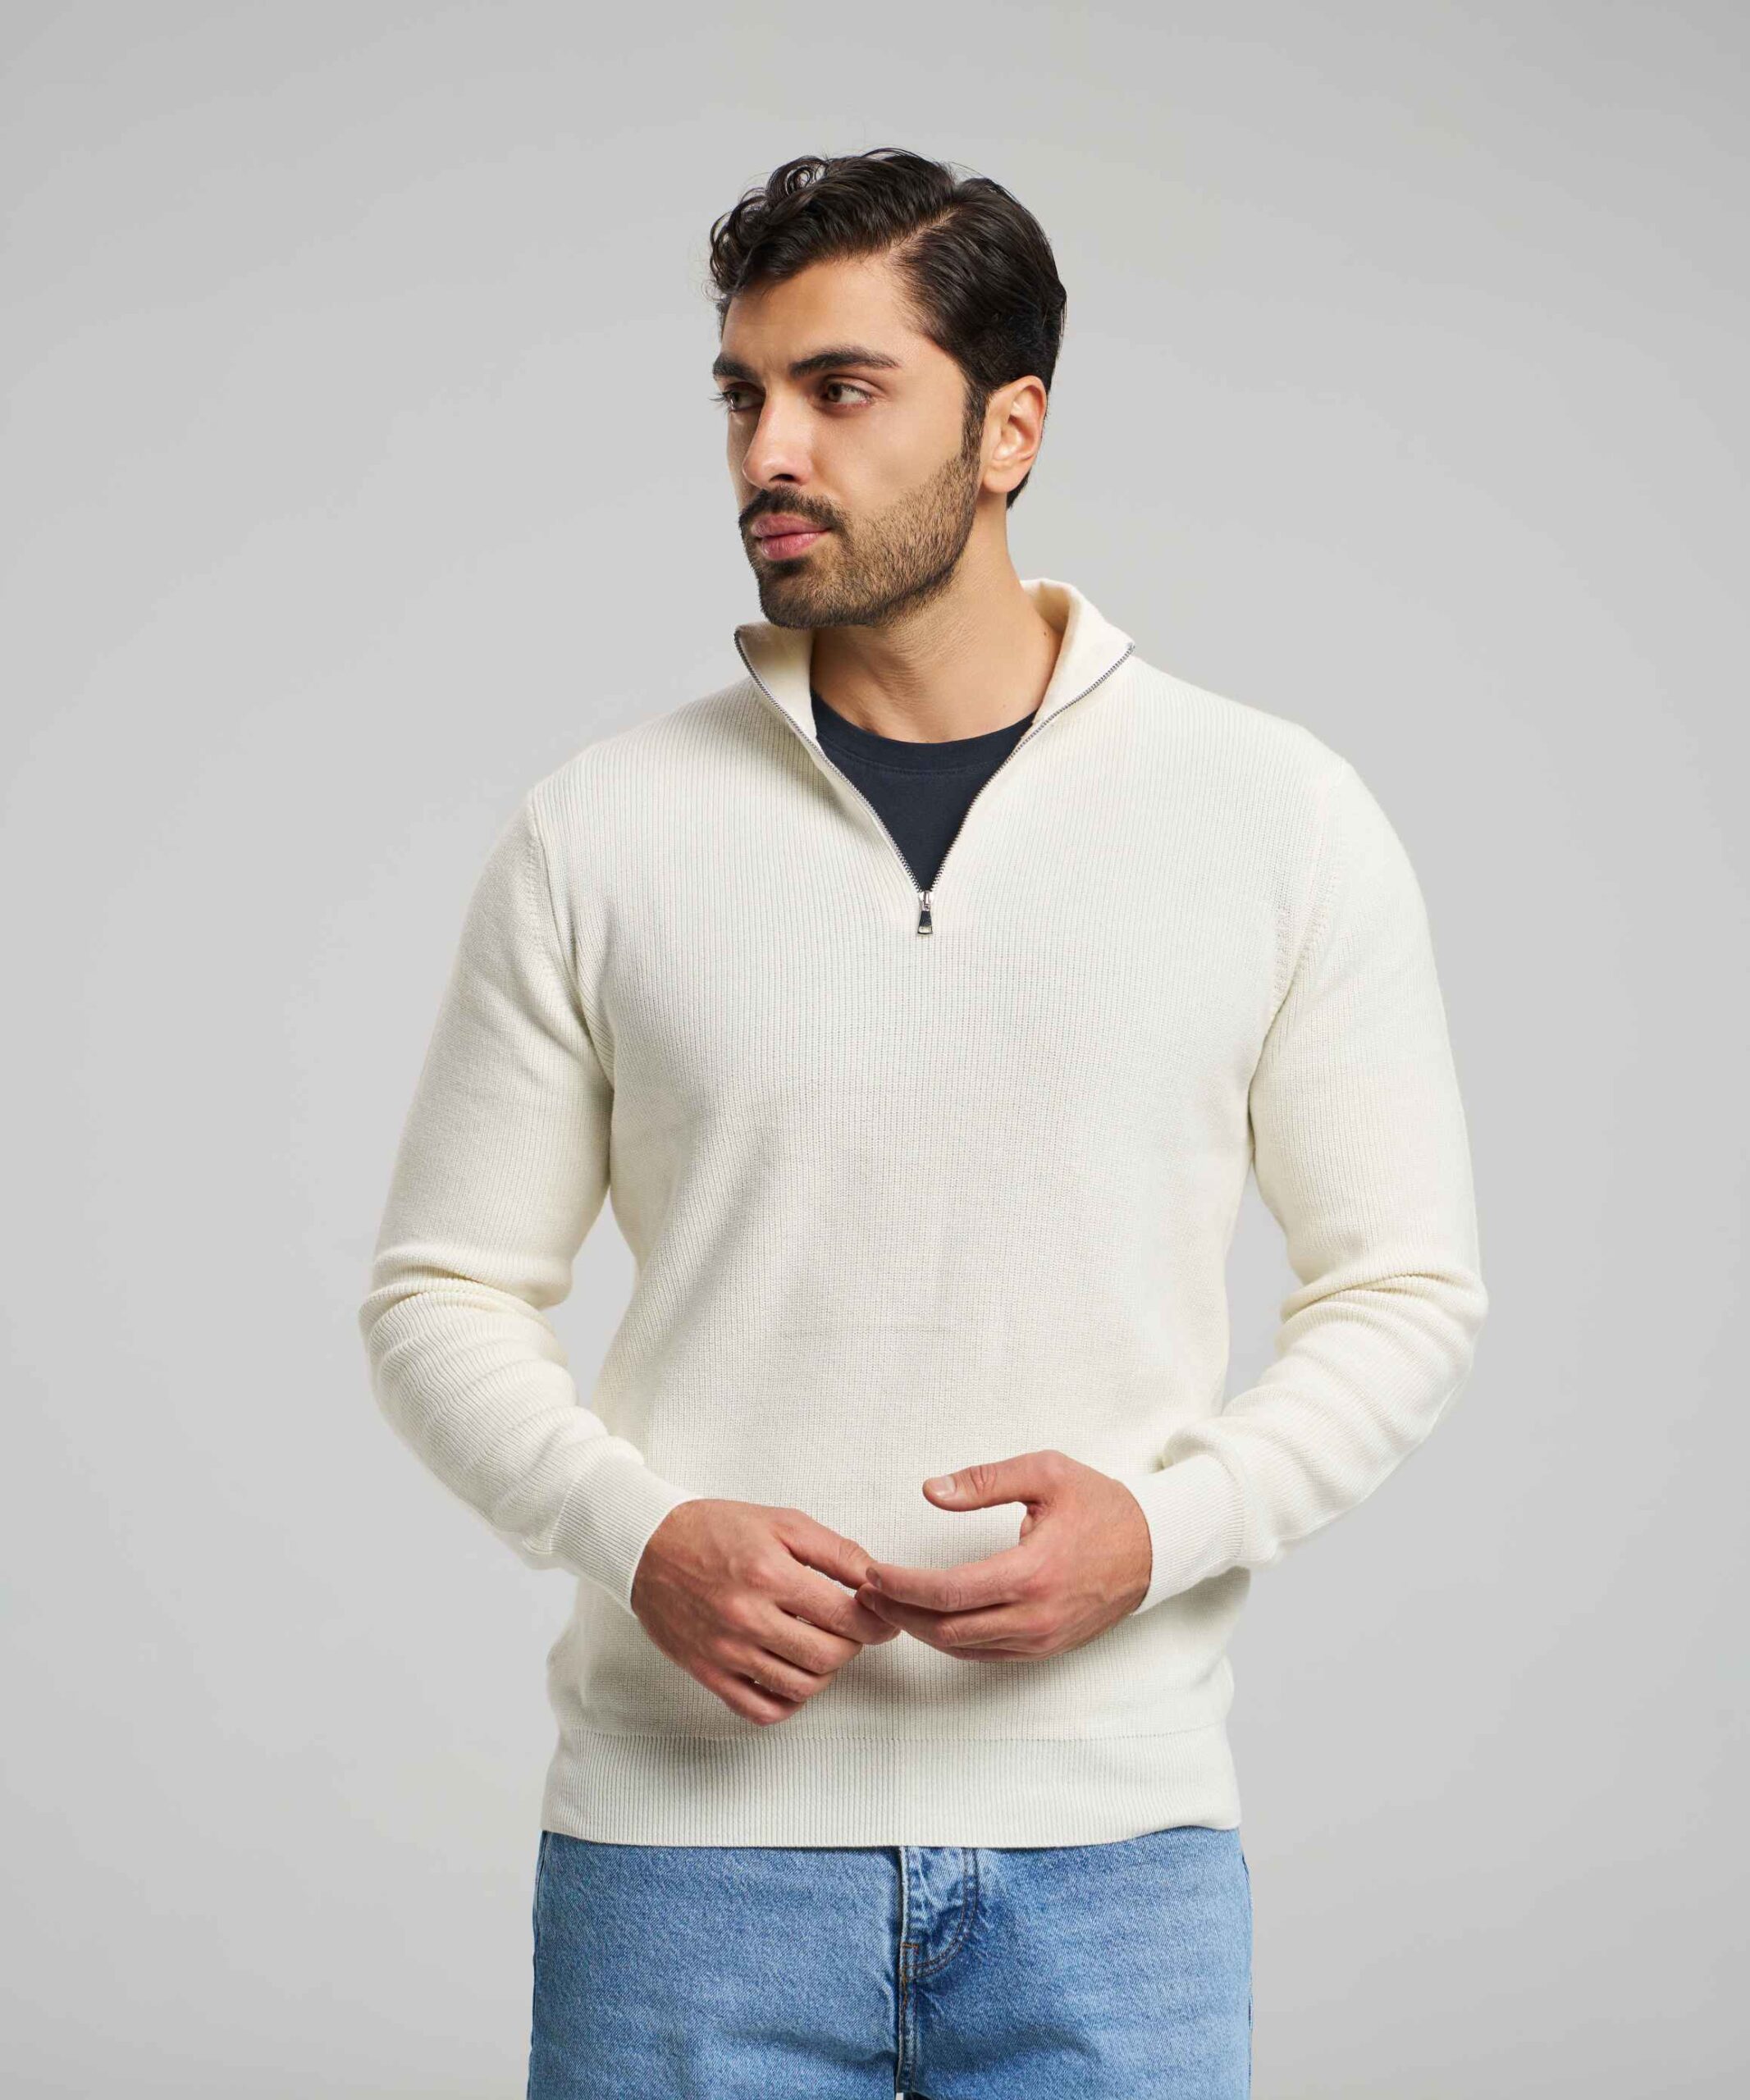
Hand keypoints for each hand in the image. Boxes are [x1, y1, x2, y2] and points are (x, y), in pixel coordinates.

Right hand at [630, 1499, 900, 1725]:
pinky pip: (761, 1710)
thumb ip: (835, 1551)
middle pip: (828, 1657)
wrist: (648, 1545)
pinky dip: (788, 1701)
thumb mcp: (781, 1522)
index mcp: (770, 1574)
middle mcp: (747, 1617)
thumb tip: (875, 1579)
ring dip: (824, 1671)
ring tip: (819, 1645)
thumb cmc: (715, 1530)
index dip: (876, 1622)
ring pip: (800, 1687)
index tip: (882, 1618)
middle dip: (852, 1645)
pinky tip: (790, 1674)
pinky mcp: (708, 1672)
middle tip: (849, 1628)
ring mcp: (726, 1650)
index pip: (845, 1617)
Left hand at [853, 1449, 1151, 1659]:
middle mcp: (1035, 1616)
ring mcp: (1041, 1640)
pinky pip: (985, 1654)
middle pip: (947, 1629)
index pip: (948, 1592)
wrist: (1156, 1547)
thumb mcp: (1046, 1472)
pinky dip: (950, 1640)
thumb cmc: (1101, 1505)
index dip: (902, 1586)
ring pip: (963, 1648)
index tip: (873, 1571)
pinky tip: (928, 1618)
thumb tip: (930, 1491)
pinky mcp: (1046, 1648)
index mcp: (1032, 1573)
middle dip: (898, 1611)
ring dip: (919, 1629)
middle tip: (864, 1591)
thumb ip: (984, 1480)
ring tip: (886, 1603)